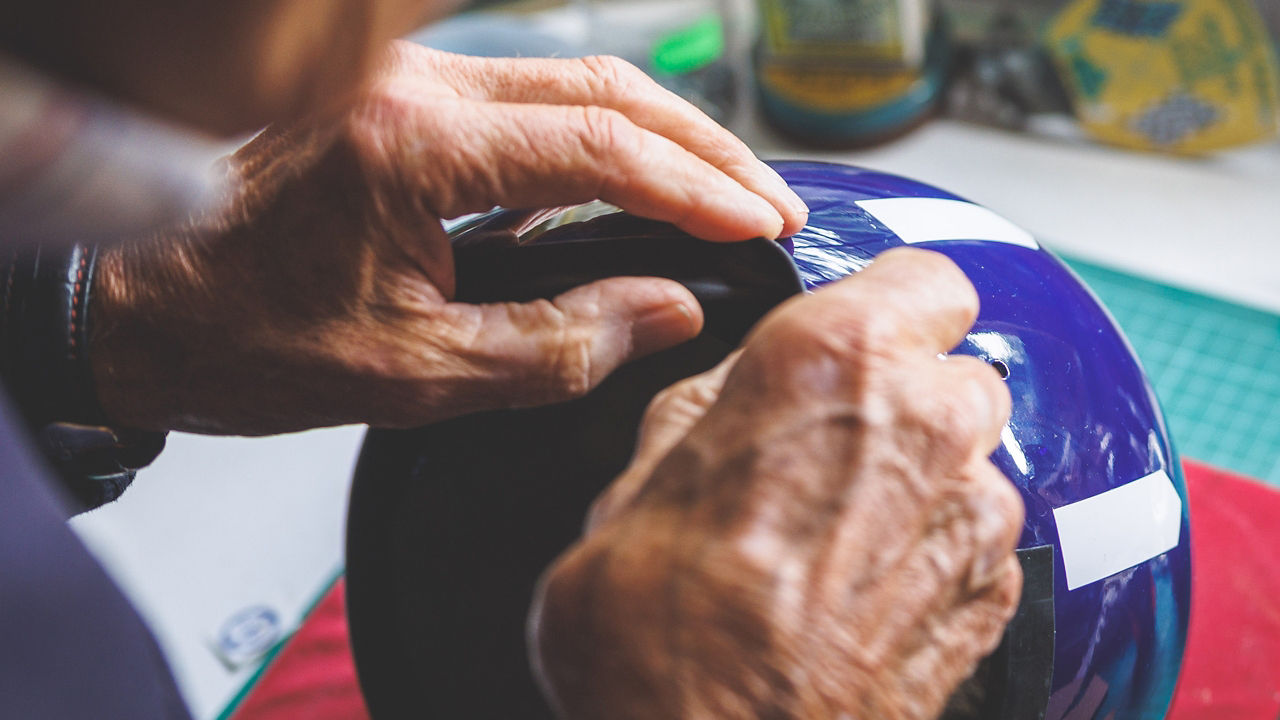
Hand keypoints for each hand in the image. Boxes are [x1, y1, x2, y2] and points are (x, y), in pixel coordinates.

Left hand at [89, 42, 807, 434]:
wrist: (134, 306)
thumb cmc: (243, 340)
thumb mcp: (413, 375)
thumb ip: (557, 346)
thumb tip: (668, 310)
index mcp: (413, 147)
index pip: (604, 149)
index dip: (701, 190)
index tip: (765, 228)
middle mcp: (412, 87)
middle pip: (606, 88)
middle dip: (704, 148)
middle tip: (771, 206)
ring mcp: (403, 81)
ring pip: (573, 82)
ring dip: (660, 135)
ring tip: (726, 194)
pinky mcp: (400, 99)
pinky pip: (527, 99)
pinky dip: (599, 137)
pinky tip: (637, 185)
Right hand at [530, 248, 1023, 719]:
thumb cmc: (656, 629)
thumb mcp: (641, 471)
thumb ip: (722, 399)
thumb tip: (746, 384)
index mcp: (835, 362)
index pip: (926, 278)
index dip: (890, 305)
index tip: (860, 333)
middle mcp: (927, 423)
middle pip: (957, 371)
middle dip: (903, 397)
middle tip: (826, 447)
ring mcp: (974, 517)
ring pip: (970, 460)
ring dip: (918, 482)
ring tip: (829, 539)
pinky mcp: (992, 599)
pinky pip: (978, 543)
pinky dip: (933, 553)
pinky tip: (857, 592)